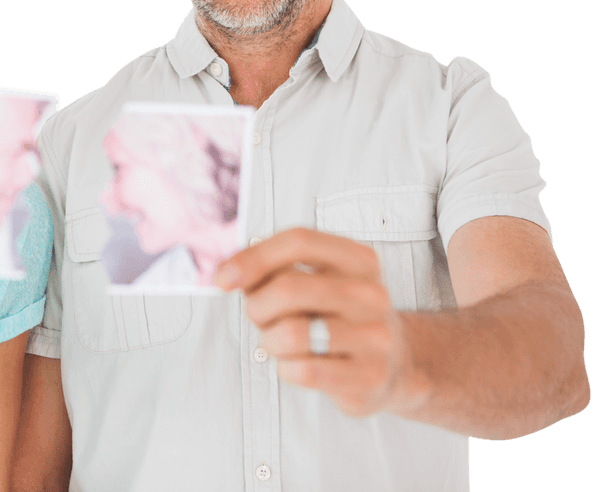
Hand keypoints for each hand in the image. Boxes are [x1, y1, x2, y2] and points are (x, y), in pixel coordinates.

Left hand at [213, 227, 413, 417]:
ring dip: (271, 341)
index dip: (253, 257)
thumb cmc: (336, 317)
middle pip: (289, 287)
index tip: (221, 279)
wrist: (396, 365)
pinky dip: (286, 369)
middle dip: (257, 306)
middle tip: (258, 318)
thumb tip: (225, 273)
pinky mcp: (369, 376)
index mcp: (358, 259)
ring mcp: (376, 336)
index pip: (299, 241)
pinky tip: (299, 365)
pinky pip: (302, 371)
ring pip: (291, 334)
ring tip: (282, 343)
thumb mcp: (314, 282)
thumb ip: (272, 269)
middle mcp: (372, 293)